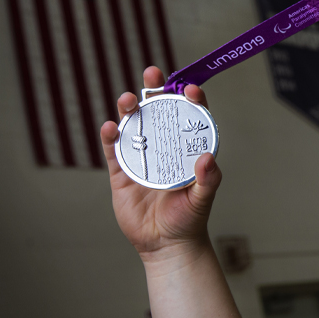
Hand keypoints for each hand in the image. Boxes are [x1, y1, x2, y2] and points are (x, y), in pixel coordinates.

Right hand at [101, 66, 221, 261]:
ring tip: (128, 99)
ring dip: (129, 109)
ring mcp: (142, 157)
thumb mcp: (203, 199)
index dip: (190, 99)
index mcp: (187, 149)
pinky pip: (114, 150)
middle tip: (152, 73)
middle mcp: (165, 147)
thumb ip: (208, 180)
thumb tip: (207, 158)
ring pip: (134, 125)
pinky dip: (111, 136)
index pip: (190, 117)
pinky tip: (111, 126)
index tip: (190, 88)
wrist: (165, 244)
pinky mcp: (122, 171)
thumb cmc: (189, 219)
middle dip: (155, 90)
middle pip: (159, 112)